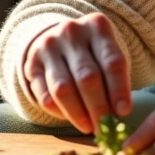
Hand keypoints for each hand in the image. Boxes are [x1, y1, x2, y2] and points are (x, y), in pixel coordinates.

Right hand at [21, 13, 131, 133]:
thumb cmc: (93, 53)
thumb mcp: (108, 55)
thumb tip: (118, 115)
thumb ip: (115, 79)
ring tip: (88, 127)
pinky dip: (58, 112)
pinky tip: (70, 118)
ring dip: (77, 114)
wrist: (60, 39)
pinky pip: (44, 95)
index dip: (119, 90)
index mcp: (98, 27)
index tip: (123, 113)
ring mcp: (48, 46)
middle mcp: (72, 32)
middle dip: (98, 108)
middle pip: (87, 77)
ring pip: (63, 89)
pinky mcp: (31, 64)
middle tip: (104, 127)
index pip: (112, 61)